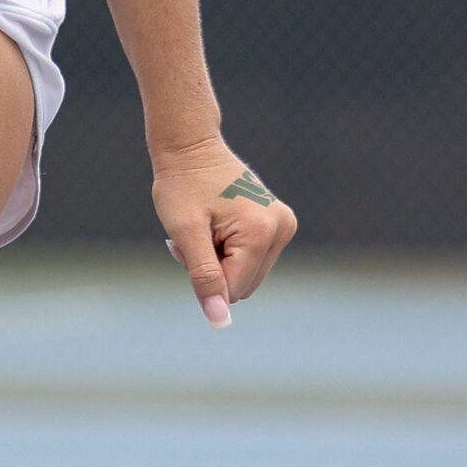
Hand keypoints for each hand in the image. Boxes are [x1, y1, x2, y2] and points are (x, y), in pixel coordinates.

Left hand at [151, 137, 297, 328]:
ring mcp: (284, 225)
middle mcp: (282, 228)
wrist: (190, 145)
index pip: (233, 289)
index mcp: (262, 231)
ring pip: (247, 275)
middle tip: (194, 234)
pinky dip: (229, 252)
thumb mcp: (185, 233)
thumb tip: (220, 321)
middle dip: (213, 269)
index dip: (204, 275)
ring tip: (204, 228)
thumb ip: (204, 278)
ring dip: (220, 261)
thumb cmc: (182, 185)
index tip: (187, 242)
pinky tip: (216, 224)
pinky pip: (252, 260)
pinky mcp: (280, 224)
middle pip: (243, 284)